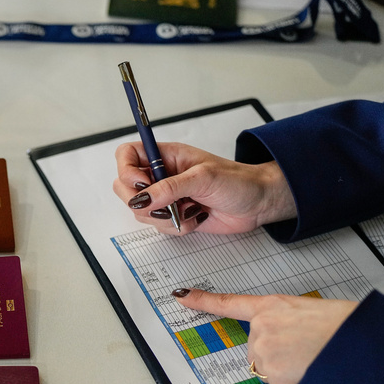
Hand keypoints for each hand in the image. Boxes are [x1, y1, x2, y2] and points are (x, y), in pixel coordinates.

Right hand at [113, 142, 297, 235]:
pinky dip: (176, 227)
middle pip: (125, 188)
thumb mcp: (204, 178)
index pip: (126, 155)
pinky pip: (158, 227)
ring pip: (141, 212)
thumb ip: (170, 187)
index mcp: (165, 156)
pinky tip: (196, 218)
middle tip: (167, 203)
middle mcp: (161, 175)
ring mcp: (166, 197)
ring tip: (190, 209)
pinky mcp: (173, 216)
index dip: (126, 170)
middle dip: (144, 202)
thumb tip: (142, 198)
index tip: (142, 184)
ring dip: (164, 217)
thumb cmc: (238, 181)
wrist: (258, 203)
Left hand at [171, 288, 357, 383]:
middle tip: (308, 349)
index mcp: (273, 307)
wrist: (363, 343)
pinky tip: (313, 372)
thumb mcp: (312, 312)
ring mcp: (265, 354)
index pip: (230, 304)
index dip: (203, 300)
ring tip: (314, 359)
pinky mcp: (274, 377)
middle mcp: (262, 329)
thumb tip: (287, 339)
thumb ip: (288, 322)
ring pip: (269, 370)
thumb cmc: (347, 326)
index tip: (181, 295)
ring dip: (288, 371)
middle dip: (279, 354)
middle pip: (258, 350)